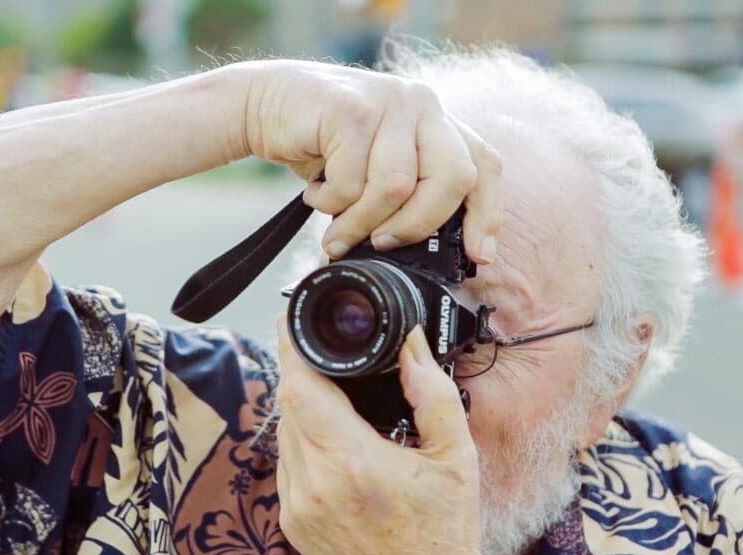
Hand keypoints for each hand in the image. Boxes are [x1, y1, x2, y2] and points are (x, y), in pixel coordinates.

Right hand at [236, 60, 501, 262]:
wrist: (262, 104)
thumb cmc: (320, 143)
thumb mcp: (372, 164)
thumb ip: (405, 191)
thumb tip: (422, 258)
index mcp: (435, 119)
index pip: (485, 164)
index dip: (487, 213)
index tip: (477, 256)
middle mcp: (421, 103)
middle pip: (453, 178)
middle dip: (417, 225)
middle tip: (383, 245)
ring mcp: (388, 102)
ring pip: (397, 187)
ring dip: (361, 223)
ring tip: (335, 231)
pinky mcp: (350, 109)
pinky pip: (352, 183)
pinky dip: (329, 203)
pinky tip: (314, 194)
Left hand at [274, 319, 488, 554]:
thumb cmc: (443, 532)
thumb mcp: (456, 457)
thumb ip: (433, 394)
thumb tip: (411, 346)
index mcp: (352, 461)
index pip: (300, 386)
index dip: (290, 346)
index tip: (290, 319)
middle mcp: (314, 482)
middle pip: (287, 404)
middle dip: (301, 372)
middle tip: (320, 350)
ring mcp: (297, 505)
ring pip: (283, 433)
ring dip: (302, 408)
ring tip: (334, 396)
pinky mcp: (291, 521)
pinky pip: (285, 463)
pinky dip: (302, 442)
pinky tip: (332, 441)